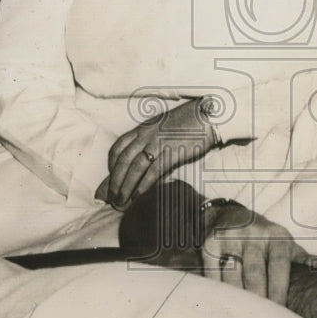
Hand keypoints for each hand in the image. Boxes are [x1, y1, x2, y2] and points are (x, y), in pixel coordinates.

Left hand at [98, 98, 216, 209]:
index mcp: (142, 129)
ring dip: (125, 187)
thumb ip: (149, 139)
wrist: (206, 116)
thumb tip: (140, 155)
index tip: (110, 179)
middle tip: (110, 197)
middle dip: (113, 181)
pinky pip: (152, 172)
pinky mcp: (171, 153)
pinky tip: (138, 197)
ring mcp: (158, 144)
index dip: (110, 166)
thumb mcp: (161, 126)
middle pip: (122, 160)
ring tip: (120, 202)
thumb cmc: (186, 122)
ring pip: (134, 168)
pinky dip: (142, 186)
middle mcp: (146, 136)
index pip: (118, 148)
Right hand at [202, 205, 308, 305]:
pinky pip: (214, 273)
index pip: (279, 265)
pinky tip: (222, 307)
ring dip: (237, 299)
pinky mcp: (211, 245)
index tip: (280, 312)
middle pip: (255, 272)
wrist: (230, 215)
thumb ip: (304, 260)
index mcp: (276, 237)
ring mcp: (231, 238)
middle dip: (258, 299)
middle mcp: (254, 235)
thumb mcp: (285, 244)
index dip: (279, 289)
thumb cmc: (264, 238)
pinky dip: (217, 291)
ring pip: (233, 275)